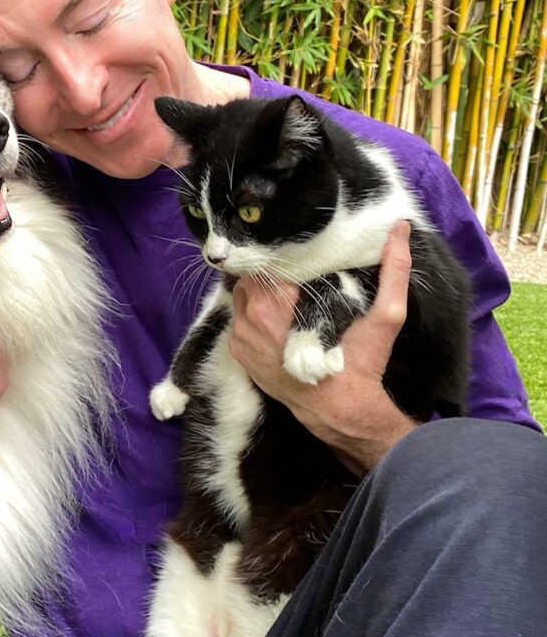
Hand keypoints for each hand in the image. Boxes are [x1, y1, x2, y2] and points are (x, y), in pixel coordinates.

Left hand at [228, 221, 416, 474]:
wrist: (338, 409)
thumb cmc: (360, 363)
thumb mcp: (385, 316)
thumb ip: (394, 270)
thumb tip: (400, 227)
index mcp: (280, 302)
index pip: (274, 261)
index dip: (288, 253)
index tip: (306, 253)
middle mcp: (253, 317)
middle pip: (256, 275)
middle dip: (274, 272)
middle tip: (297, 273)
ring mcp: (241, 336)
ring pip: (242, 295)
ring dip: (260, 291)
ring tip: (286, 292)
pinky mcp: (238, 351)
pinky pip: (237, 319)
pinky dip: (251, 313)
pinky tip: (274, 315)